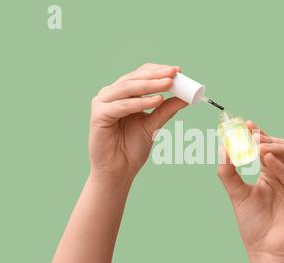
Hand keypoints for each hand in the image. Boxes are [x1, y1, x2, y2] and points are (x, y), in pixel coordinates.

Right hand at [89, 63, 187, 179]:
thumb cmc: (132, 148)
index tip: (178, 71)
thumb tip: (185, 98)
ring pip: (129, 88)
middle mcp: (111, 94)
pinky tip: (157, 100)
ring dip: (150, 85)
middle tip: (174, 74)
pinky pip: (122, 105)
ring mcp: (103, 103)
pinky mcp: (98, 115)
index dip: (159, 71)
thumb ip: (166, 110)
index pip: (141, 75)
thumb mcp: (153, 125)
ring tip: (169, 84)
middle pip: (135, 78)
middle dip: (157, 75)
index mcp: (123, 94)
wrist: (119, 170)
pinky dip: (140, 102)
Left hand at [217, 121, 283, 262]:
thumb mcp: (237, 194)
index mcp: (271, 173)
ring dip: (276, 147)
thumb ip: (228, 172)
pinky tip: (267, 161)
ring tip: (258, 147)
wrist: (266, 251)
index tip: (244, 124)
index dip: (257, 134)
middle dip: (266, 138)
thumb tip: (222, 148)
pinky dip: (283, 167)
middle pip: (282, 146)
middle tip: (250, 134)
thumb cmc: (253, 225)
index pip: (267, 146)